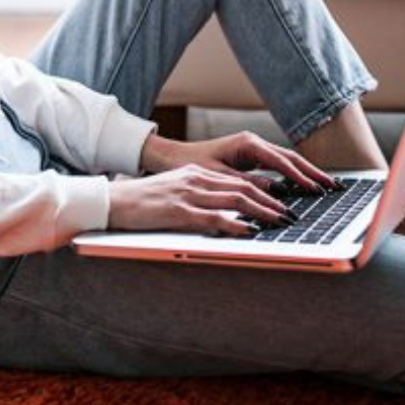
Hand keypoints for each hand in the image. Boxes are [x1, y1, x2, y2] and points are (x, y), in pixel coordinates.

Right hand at [107, 162, 291, 234]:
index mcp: (196, 174)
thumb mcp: (174, 191)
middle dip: (271, 202)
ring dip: (262, 212)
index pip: (238, 181)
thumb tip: (225, 211)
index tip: (282, 204)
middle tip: (291, 215)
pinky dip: (235, 223)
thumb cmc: (141, 201)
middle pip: (243, 188)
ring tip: (280, 222)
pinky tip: (249, 231)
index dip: (264, 192)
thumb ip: (198, 196)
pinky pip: (214, 217)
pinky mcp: (178, 211)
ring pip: (235, 200)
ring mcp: (188, 194)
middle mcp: (196, 179)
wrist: (113, 201)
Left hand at [142, 130, 339, 194]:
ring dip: (307, 173)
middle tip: (333, 187)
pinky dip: (293, 174)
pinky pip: (278, 165)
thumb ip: (248, 184)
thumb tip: (277, 193)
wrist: (174, 157)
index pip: (281, 162)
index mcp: (247, 144)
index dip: (300, 177)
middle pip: (291, 158)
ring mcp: (254, 148)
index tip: (316, 190)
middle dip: (313, 173)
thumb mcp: (220, 177)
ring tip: (327, 187)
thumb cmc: (192, 165)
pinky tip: (305, 185)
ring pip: (287, 160)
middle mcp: (254, 142)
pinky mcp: (252, 156)